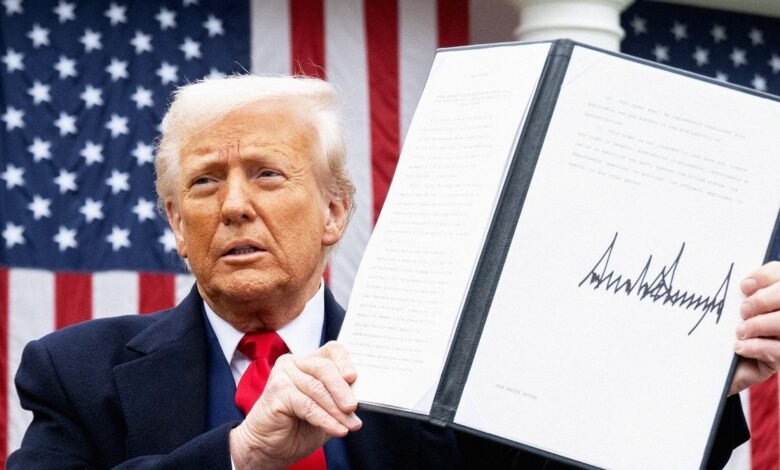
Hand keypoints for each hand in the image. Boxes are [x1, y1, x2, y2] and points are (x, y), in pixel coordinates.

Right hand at [229, 341, 361, 468]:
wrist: (271, 446)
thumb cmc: (300, 425)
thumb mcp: (328, 409)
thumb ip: (341, 398)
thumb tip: (360, 396)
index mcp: (310, 362)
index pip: (332, 351)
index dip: (345, 361)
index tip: (354, 377)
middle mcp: (295, 363)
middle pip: (324, 368)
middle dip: (342, 389)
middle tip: (353, 407)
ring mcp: (283, 375)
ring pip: (316, 389)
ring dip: (336, 410)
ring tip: (350, 424)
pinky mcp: (276, 391)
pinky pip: (307, 405)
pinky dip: (325, 419)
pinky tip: (337, 430)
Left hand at [730, 261, 779, 394]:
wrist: (713, 365)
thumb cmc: (717, 330)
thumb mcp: (722, 308)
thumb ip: (730, 292)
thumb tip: (730, 278)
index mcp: (771, 294)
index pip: (779, 273)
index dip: (766, 276)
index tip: (743, 286)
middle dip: (763, 301)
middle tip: (742, 311)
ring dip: (758, 325)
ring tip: (738, 332)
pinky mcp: (779, 359)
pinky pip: (777, 350)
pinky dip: (756, 346)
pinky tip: (738, 347)